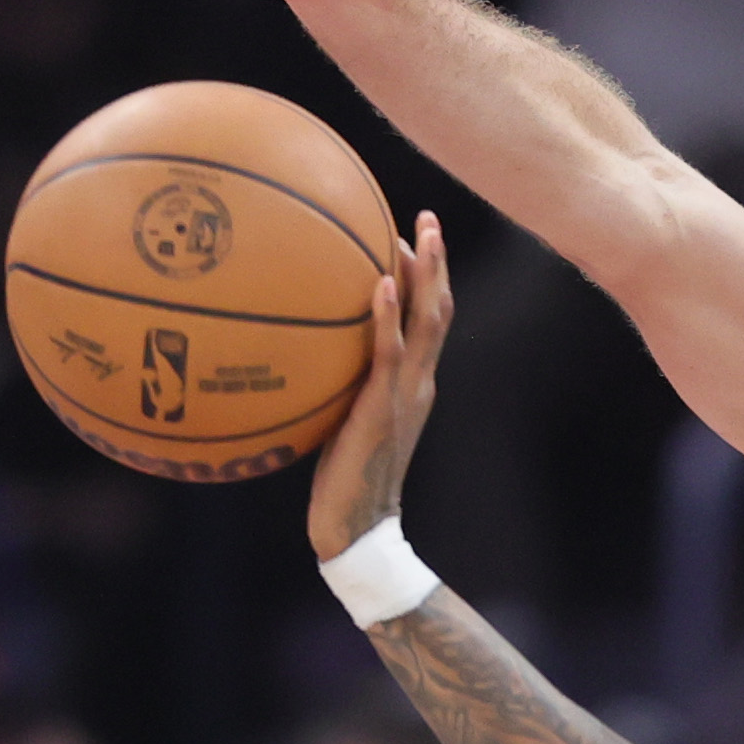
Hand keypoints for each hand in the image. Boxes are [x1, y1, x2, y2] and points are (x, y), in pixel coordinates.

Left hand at [308, 212, 450, 560]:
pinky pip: (388, 354)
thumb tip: (303, 351)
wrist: (356, 527)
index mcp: (414, 382)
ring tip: (420, 233)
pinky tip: (380, 284)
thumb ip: (338, 383)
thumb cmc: (341, 479)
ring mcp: (407, 393)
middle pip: (440, 309)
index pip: (429, 319)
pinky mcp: (384, 408)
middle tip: (429, 217)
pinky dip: (389, 317)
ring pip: (428, 323)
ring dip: (427, 275)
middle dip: (438, 262)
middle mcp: (419, 381)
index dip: (426, 277)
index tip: (410, 236)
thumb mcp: (341, 420)